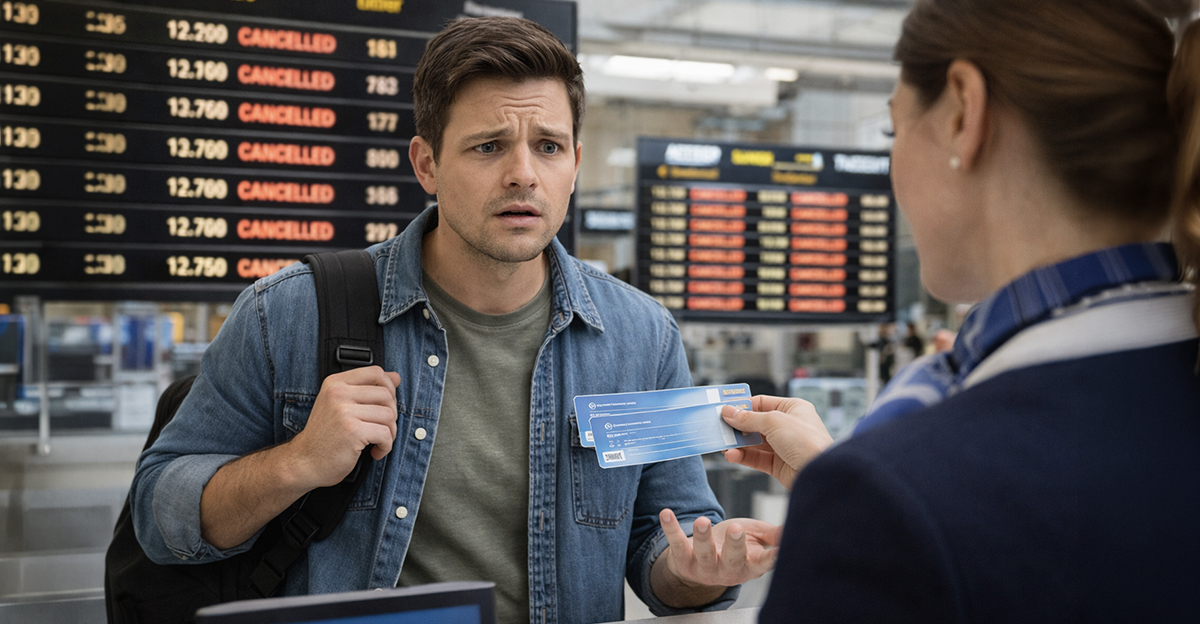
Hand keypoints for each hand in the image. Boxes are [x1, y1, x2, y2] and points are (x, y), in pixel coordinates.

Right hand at [288, 366, 400, 488]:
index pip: (376, 372)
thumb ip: (368, 388)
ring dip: (390, 433)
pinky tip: (375, 452)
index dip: (389, 389)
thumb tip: (396, 376)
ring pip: (389, 415)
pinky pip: (386, 434)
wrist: (305, 462)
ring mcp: (344, 412)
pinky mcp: (352, 431)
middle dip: (391, 415)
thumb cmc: (326, 436)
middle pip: (386, 395)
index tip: (385, 406)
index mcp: (335, 383)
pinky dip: (386, 447)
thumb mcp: (341, 405)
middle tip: (381, 429)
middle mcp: (338, 393)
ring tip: (377, 441)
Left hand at [652, 508, 779, 605]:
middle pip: (733, 559)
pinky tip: (666, 514)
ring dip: (703, 536)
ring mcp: (705, 567)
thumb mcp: (758, 539)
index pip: (765, 562)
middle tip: (737, 528)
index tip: (781, 550)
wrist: (701, 563)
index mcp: (751, 565)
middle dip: (735, 544)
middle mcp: (729, 570)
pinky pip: (677, 543)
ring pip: (704, 553)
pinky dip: (671, 528)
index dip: (773, 557)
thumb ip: (775, 535)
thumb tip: (795, 527)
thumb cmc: (734, 546)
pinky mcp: (684, 559)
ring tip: (703, 521)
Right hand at [721, 395, 831, 490]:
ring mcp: (783, 446)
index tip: (725, 410)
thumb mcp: (774, 422)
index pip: (761, 403)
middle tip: (720, 428)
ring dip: (738, 444)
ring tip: (724, 444)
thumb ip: (749, 418)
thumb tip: (729, 412)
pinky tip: (733, 455)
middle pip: (755, 423)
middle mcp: (788, 426)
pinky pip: (756, 458)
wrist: (820, 474)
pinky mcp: (779, 464)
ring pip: (754, 442)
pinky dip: (743, 457)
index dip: (743, 406)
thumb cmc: (809, 442)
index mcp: (793, 409)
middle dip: (738, 427)